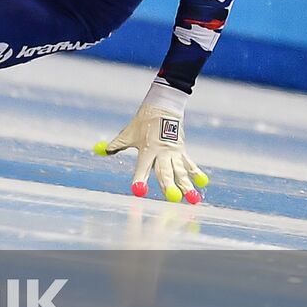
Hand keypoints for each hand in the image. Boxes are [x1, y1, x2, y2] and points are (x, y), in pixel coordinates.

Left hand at [96, 82, 209, 203]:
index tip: (138, 190)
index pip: (142, 168)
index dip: (140, 179)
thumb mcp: (127, 133)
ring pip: (180, 171)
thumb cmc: (142, 122)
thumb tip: (104, 152)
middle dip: (169, 186)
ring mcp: (173, 152)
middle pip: (165, 172)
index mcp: (146, 149)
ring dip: (187, 185)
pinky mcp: (181, 150)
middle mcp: (161, 153)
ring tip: (192, 198)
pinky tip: (202, 183)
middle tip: (173, 199)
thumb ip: (116, 144)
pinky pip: (189, 164)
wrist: (162, 107)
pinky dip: (196, 173)